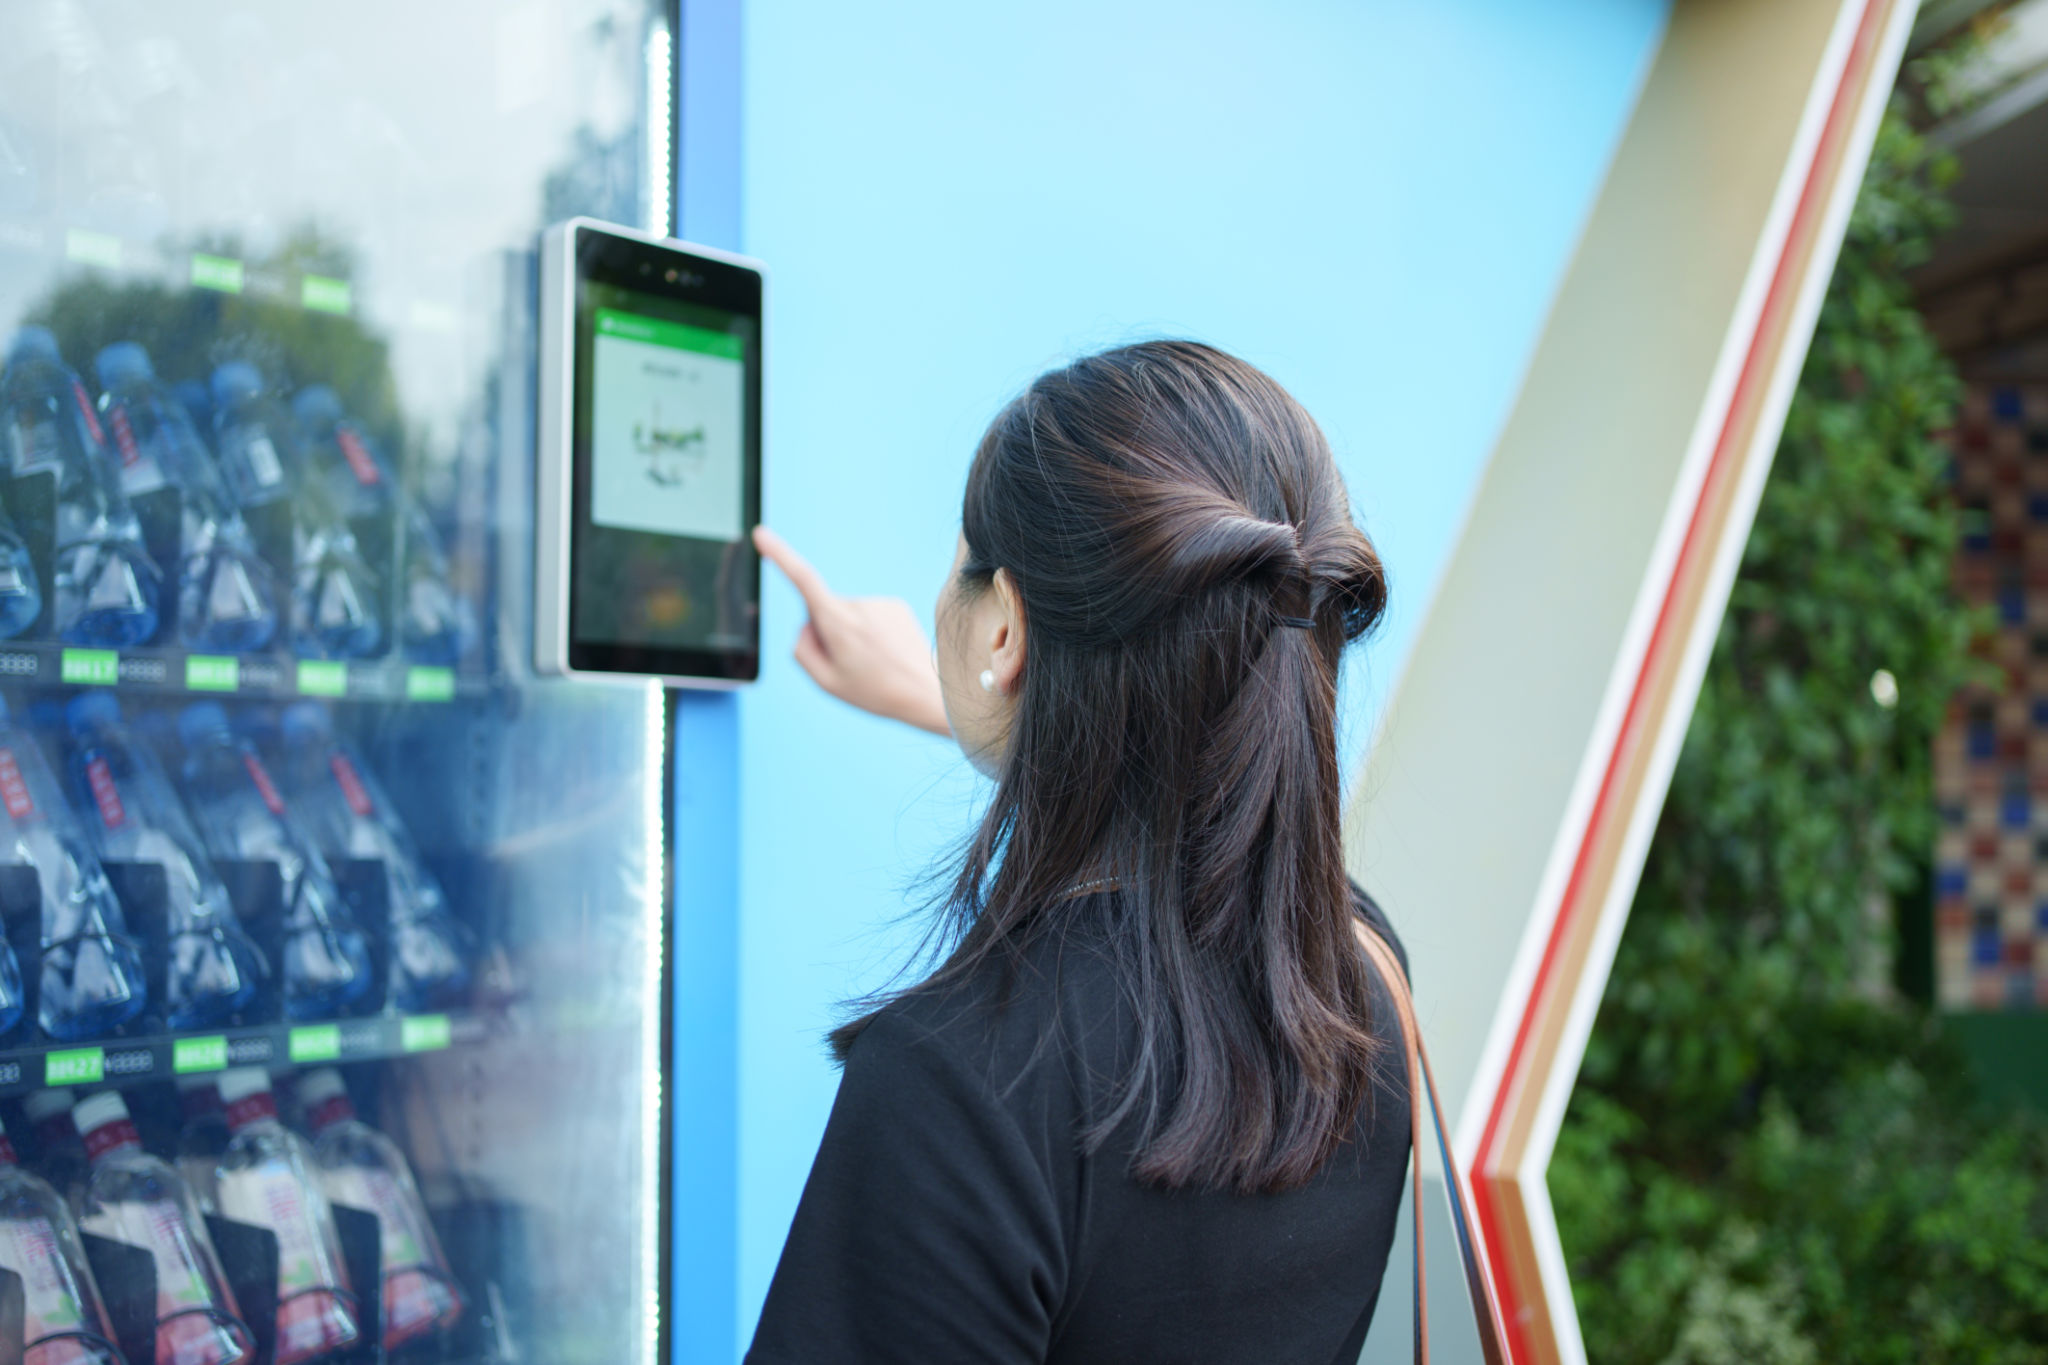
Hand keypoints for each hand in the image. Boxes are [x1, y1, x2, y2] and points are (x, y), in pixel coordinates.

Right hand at [754, 526, 951, 735]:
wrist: (928, 692)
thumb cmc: (876, 692)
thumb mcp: (827, 682)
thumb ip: (802, 651)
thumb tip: (806, 625)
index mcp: (837, 623)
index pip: (802, 579)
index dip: (779, 554)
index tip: (761, 536)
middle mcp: (858, 605)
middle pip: (823, 611)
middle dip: (827, 633)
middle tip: (851, 665)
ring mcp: (879, 602)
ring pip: (847, 615)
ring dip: (851, 635)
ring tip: (874, 662)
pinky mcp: (895, 605)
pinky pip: (868, 615)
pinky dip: (870, 632)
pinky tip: (886, 652)